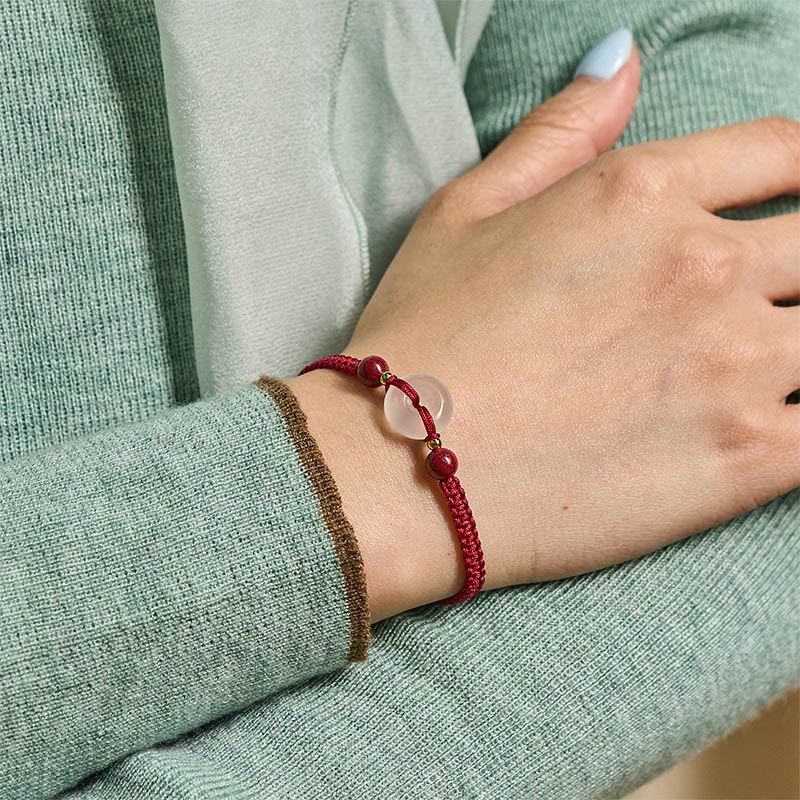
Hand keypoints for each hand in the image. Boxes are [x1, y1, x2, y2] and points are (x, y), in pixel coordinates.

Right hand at [292, 46, 799, 621]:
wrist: (400, 469)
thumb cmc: (424, 340)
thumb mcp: (466, 209)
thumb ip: (561, 130)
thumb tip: (624, 58)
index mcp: (643, 193)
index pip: (785, 151)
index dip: (799, 175)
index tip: (786, 206)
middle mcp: (702, 265)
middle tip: (760, 302)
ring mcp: (734, 364)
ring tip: (757, 366)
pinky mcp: (744, 459)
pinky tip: (774, 419)